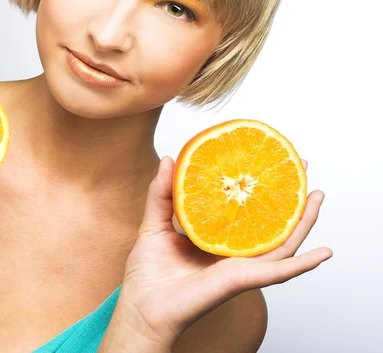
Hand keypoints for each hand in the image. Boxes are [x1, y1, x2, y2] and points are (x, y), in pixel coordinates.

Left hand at [119, 156, 331, 347]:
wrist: (143, 308)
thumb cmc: (147, 272)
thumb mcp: (154, 223)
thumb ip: (161, 193)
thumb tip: (168, 158)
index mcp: (215, 236)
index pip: (243, 208)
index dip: (257, 186)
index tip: (267, 161)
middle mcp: (232, 251)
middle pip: (269, 222)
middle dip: (289, 197)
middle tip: (301, 169)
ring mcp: (240, 265)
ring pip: (282, 243)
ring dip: (304, 222)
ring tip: (318, 197)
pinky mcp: (241, 280)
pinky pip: (277, 272)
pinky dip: (303, 265)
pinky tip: (323, 252)